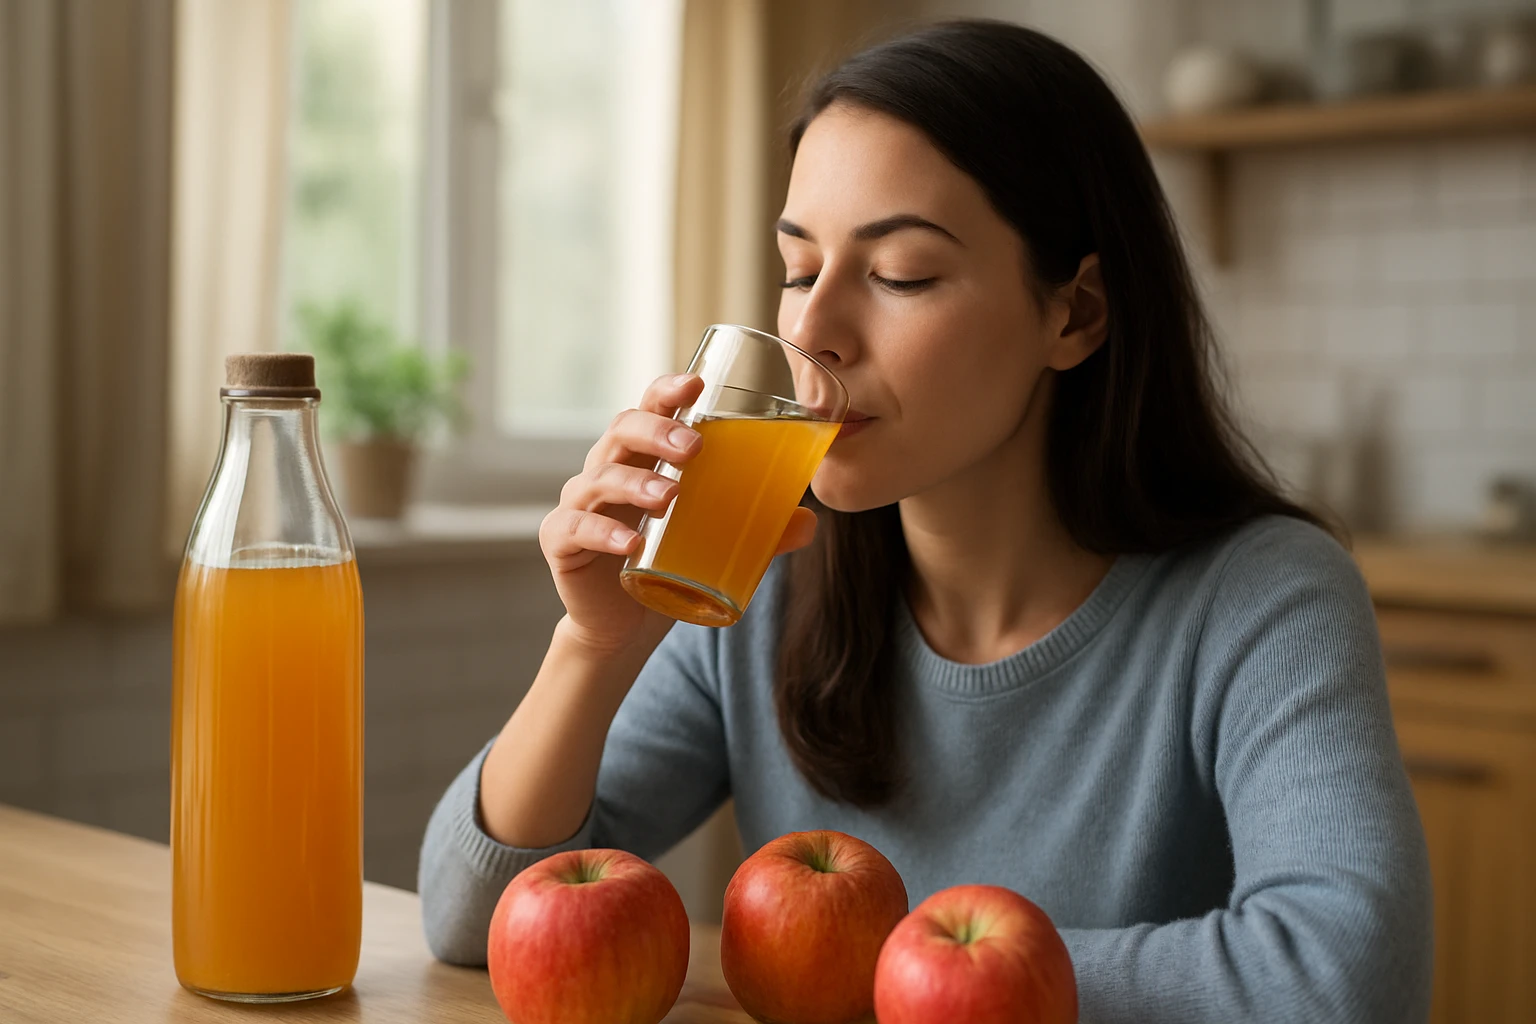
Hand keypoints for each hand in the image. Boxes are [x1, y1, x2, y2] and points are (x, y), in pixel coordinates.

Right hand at [540, 373, 818, 653]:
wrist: (624, 626)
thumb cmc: (668, 565)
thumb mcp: (716, 543)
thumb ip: (760, 531)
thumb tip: (809, 522)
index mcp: (643, 457)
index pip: (650, 409)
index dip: (667, 391)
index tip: (695, 386)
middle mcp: (607, 470)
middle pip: (622, 431)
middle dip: (657, 431)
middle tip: (693, 447)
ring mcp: (580, 503)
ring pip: (600, 478)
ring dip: (636, 482)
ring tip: (670, 496)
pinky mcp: (562, 542)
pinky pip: (575, 527)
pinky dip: (602, 531)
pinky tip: (629, 542)